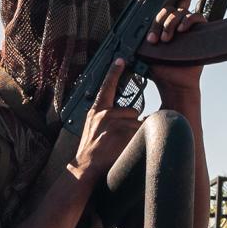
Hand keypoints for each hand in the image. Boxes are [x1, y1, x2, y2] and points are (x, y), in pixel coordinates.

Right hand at [71, 60, 141, 180]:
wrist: (86, 167)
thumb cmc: (90, 152)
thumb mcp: (92, 130)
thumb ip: (106, 119)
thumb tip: (127, 117)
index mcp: (96, 111)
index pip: (106, 87)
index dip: (114, 72)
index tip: (120, 60)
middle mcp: (106, 113)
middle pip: (132, 111)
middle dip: (131, 123)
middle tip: (118, 139)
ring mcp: (115, 121)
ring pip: (138, 122)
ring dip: (135, 133)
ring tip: (120, 145)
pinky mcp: (125, 130)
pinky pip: (141, 131)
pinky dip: (138, 140)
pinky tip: (126, 147)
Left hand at [145, 0, 203, 96]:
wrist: (172, 83)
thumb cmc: (158, 69)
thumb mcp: (142, 51)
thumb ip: (137, 40)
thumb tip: (118, 38)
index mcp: (165, 25)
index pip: (171, 2)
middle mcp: (178, 23)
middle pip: (169, 8)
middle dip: (159, 21)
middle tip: (154, 39)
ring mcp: (189, 27)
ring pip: (180, 11)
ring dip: (170, 24)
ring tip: (166, 40)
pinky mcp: (200, 32)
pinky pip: (196, 16)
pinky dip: (188, 21)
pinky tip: (182, 30)